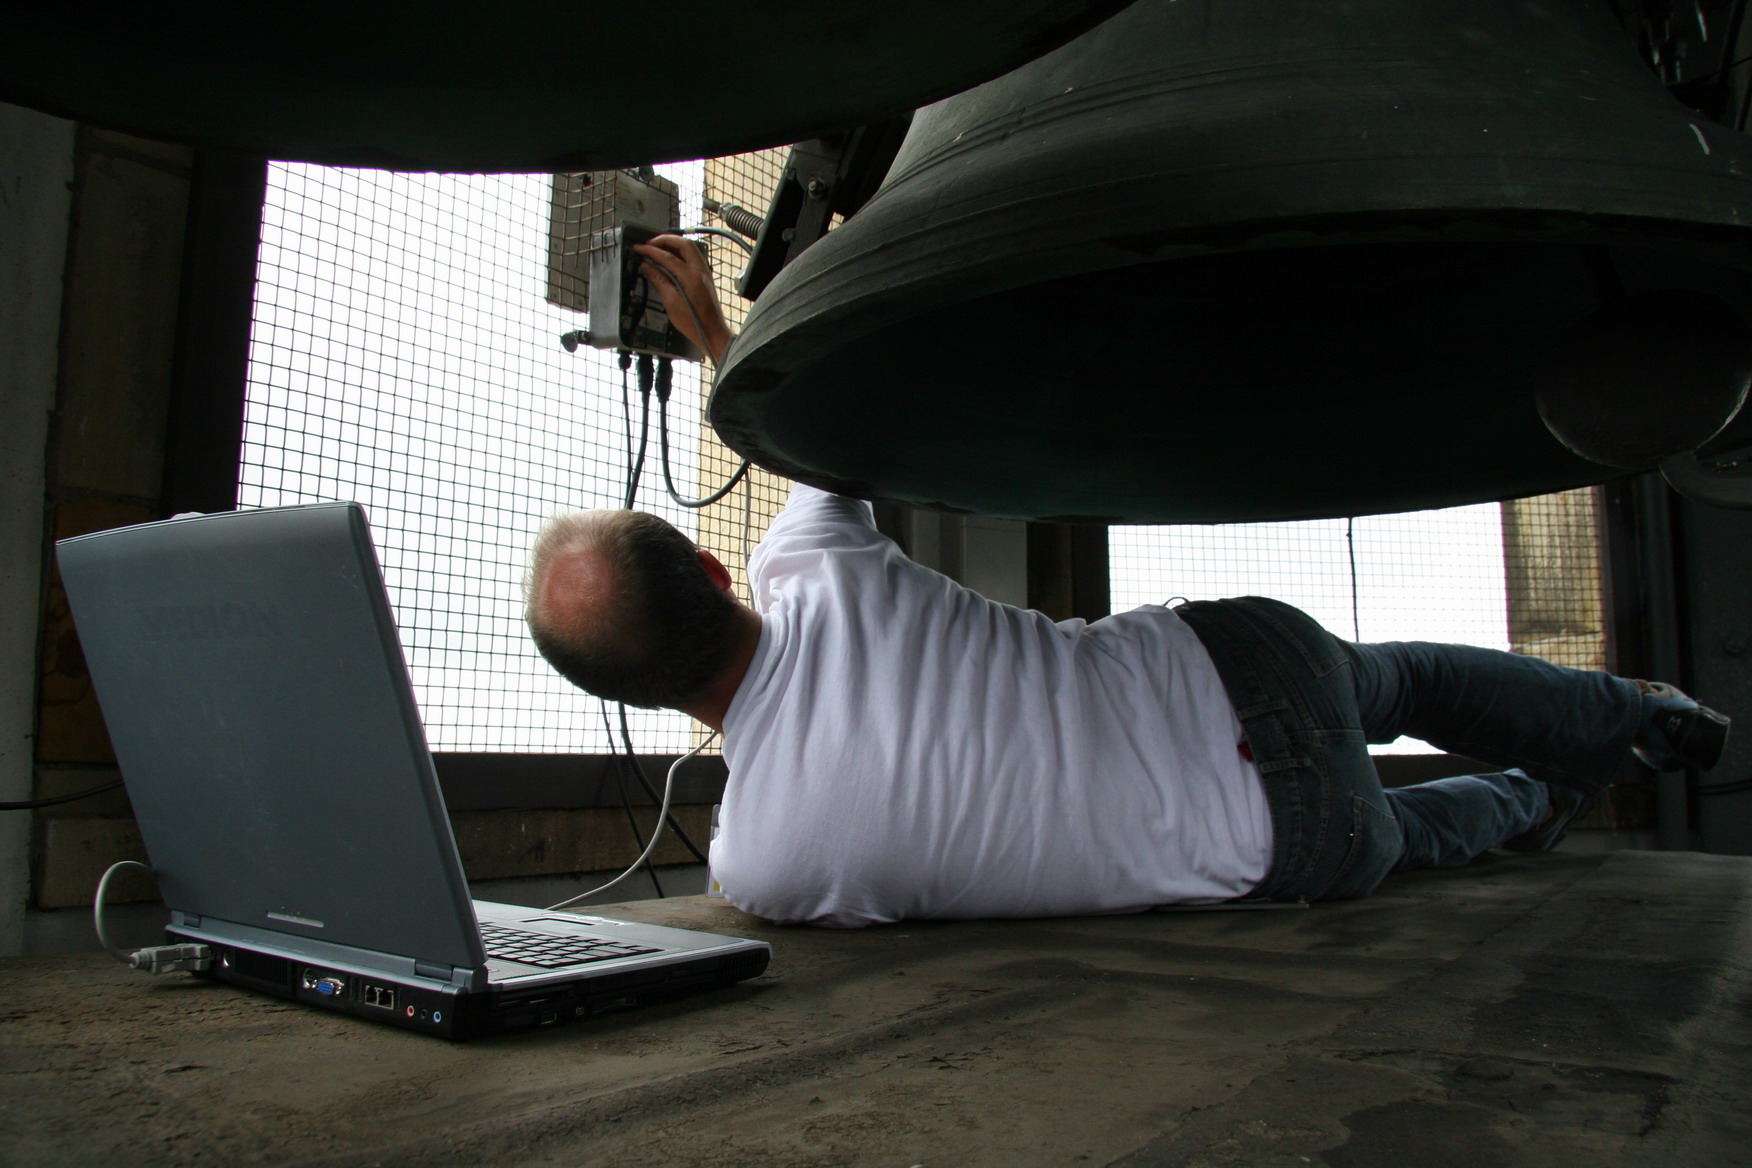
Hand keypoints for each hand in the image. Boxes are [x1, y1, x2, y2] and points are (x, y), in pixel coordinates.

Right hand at [633, 235, 733, 364]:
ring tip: (659, 247)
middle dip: (665, 240)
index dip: (650, 250)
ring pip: (691, 248)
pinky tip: (671, 256)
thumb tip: (647, 266)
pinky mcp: (706, 277)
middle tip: (650, 243)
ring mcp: (705, 273)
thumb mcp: (671, 303)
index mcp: (691, 277)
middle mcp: (700, 271)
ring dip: (674, 243)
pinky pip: (694, 256)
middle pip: (683, 244)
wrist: (713, 333)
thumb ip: (659, 281)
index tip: (639, 248)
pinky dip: (681, 252)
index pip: (667, 256)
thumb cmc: (694, 323)